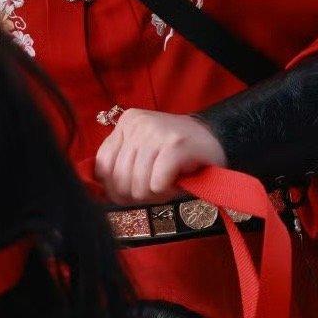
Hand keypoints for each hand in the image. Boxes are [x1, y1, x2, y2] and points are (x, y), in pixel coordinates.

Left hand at [93, 109, 227, 204]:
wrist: (215, 143)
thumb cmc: (175, 156)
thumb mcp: (142, 154)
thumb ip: (120, 166)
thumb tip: (101, 192)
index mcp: (125, 123)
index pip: (103, 167)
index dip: (116, 189)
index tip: (135, 190)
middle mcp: (138, 123)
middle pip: (120, 180)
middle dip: (138, 194)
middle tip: (157, 187)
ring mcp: (156, 131)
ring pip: (138, 185)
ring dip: (155, 194)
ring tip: (169, 183)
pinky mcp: (176, 145)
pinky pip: (157, 184)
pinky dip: (168, 191)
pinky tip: (178, 181)